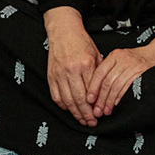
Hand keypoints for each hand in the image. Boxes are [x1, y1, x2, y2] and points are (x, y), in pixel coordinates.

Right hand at [45, 12, 101, 127]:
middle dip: (86, 114)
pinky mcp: (51, 76)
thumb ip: (99, 74)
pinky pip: (56, 96)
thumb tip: (103, 94)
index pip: (92, 91)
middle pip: (79, 99)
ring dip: (75, 113)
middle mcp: (71, 70)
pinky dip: (63, 105)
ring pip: (67, 100)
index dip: (95, 106)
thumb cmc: (82, 43)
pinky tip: (70, 110)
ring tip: (82, 120)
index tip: (100, 114)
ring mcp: (59, 74)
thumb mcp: (97, 55)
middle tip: (92, 122)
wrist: (63, 31)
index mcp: (85, 64)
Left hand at [87, 47, 154, 118]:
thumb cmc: (136, 59)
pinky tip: (117, 104)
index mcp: (114, 56)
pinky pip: (128, 88)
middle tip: (97, 109)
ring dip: (110, 101)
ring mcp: (133, 66)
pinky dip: (121, 97)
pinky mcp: (142, 74)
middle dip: (101, 98)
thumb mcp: (120, 59)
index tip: (89, 99)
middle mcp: (123, 59)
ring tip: (106, 110)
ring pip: (117, 86)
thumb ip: (108, 71)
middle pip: (107, 82)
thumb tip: (95, 91)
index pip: (99, 73)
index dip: (93, 88)